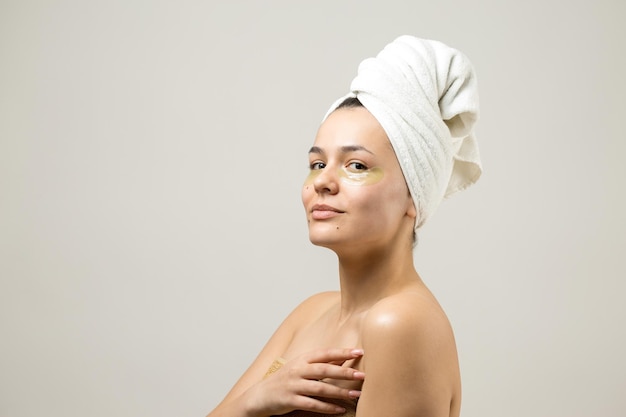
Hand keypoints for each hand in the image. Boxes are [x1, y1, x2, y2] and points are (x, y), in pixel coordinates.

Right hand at [245, 348, 364, 415]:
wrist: (261, 395)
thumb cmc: (285, 379)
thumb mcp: (301, 367)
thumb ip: (321, 364)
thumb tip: (342, 360)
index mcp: (301, 359)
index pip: (325, 353)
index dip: (342, 352)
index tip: (358, 352)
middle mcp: (298, 370)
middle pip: (324, 370)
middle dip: (345, 372)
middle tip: (362, 375)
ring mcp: (293, 385)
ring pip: (320, 388)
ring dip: (340, 392)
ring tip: (356, 394)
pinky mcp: (290, 400)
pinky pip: (312, 404)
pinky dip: (328, 407)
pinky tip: (340, 409)